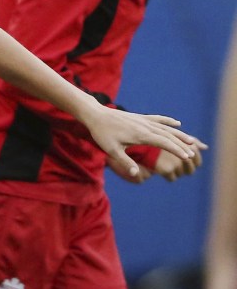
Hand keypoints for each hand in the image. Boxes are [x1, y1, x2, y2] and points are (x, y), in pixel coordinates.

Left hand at [80, 106, 206, 178]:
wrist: (95, 115)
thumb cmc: (102, 134)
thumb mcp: (111, 150)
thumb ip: (124, 161)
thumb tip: (135, 174)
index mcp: (141, 135)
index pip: (164, 142)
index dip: (176, 150)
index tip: (187, 157)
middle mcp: (145, 126)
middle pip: (168, 135)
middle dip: (181, 144)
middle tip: (193, 154)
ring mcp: (143, 120)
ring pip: (166, 127)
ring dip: (179, 134)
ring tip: (192, 141)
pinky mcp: (140, 117)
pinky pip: (158, 119)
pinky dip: (168, 121)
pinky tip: (177, 123)